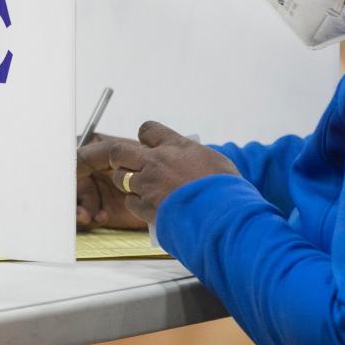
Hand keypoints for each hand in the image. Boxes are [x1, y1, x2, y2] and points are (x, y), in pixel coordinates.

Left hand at [78, 121, 240, 225]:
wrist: (222, 214)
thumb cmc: (225, 188)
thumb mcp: (213, 160)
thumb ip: (193, 155)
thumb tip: (189, 159)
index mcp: (176, 145)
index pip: (147, 130)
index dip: (146, 139)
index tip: (150, 147)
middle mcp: (157, 161)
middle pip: (120, 151)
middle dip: (120, 158)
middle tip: (130, 166)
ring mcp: (148, 184)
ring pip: (121, 178)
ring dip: (128, 183)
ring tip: (143, 190)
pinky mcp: (146, 206)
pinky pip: (130, 202)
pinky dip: (138, 204)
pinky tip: (150, 207)